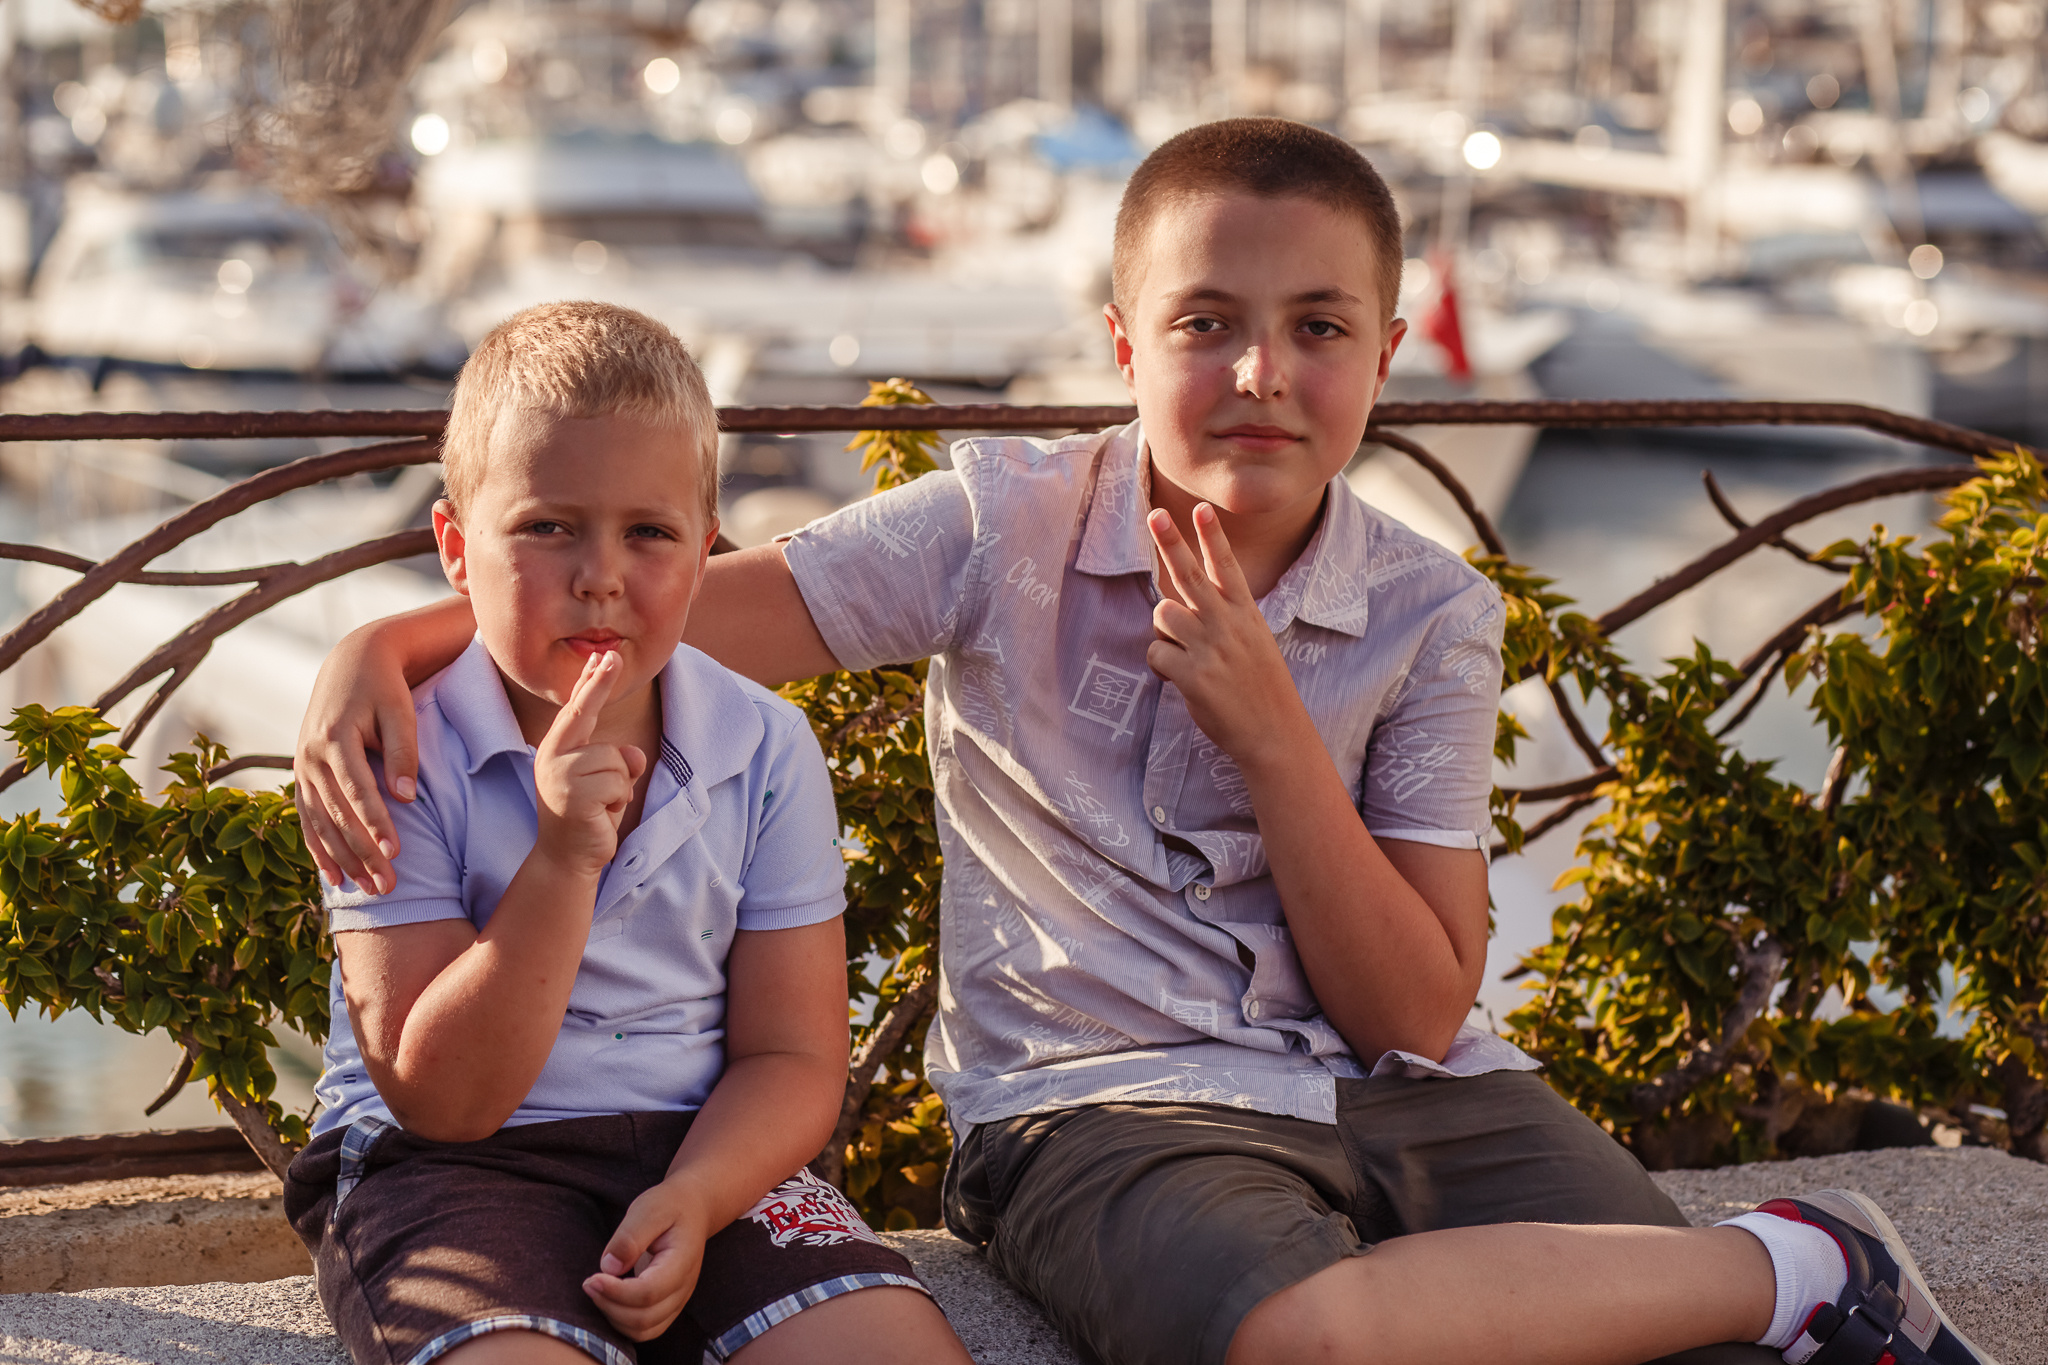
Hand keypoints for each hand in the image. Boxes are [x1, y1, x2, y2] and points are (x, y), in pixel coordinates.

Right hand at [294, 628, 419, 895]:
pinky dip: (319, 848)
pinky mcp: (303, 774)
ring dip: (343, 859)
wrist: (352, 663)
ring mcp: (302, 766)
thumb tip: (406, 799)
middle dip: (362, 853)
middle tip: (388, 887)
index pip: (357, 791)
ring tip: (368, 891)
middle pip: (337, 815)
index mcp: (334, 737)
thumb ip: (402, 753)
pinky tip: (334, 877)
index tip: (394, 855)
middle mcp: (310, 755)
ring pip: (320, 823)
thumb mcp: (400, 712)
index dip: (375, 824)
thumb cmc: (385, 688)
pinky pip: (307, 818)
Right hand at [534, 651, 647, 876]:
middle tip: (613, 655)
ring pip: (616, 758)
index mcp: (557, 749)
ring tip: (602, 805)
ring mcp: (560, 775)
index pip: (577, 709)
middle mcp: (552, 756)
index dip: (590, 681)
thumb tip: (634, 754)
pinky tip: (601, 815)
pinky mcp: (574, 797)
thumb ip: (619, 760)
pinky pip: (619, 782)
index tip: (603, 655)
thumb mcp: (608, 782)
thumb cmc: (588, 816)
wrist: (567, 858)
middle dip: (599, 683)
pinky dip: (619, 800)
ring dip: (621, 785)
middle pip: (586, 713)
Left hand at [582, 1179, 711, 1341]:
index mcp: (682, 1261)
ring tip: (597, 1290)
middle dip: (610, 1306)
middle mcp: (684, 1287)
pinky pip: (644, 1329)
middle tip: (589, 1282)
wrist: (693, 1209)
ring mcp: (678, 1300)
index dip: (617, 1292)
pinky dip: (621, 1322)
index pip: (649, 1292)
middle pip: (645, 1317)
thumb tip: (609, 1267)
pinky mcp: (668, 1306)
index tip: (592, 1277)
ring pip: (643, 1329)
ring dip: (613, 1317)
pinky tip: (609, 1298)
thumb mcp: (649, 1209)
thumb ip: (630, 1237)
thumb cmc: (669, 1206)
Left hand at [1146, 503, 1310, 768]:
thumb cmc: (1262, 689)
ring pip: (1163, 614)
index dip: (1211, 536)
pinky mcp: (1192, 675)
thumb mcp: (1255, 642)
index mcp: (1245, 614)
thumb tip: (1181, 605)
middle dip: (1170, 541)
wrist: (1275, 733)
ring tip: (1181, 652)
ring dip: (1164, 632)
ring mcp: (1210, 649)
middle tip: (1154, 514)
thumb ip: (1225, 619)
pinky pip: (1156, 653)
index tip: (1201, 508)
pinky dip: (1160, 665)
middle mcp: (1227, 625)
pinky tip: (1178, 678)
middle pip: (1188, 574)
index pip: (1226, 567)